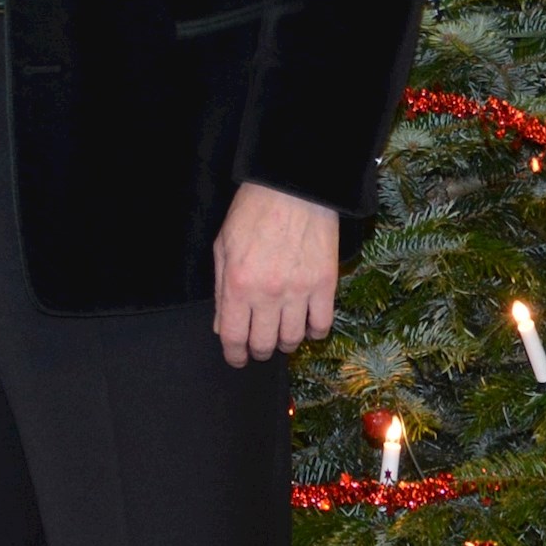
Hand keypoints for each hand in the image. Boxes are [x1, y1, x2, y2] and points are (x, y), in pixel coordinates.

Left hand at [213, 181, 339, 366]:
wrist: (293, 187)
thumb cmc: (253, 211)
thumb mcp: (223, 246)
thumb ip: (220, 289)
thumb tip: (221, 325)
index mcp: (237, 285)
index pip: (233, 336)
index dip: (234, 354)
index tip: (237, 358)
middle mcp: (267, 294)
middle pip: (264, 344)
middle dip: (259, 350)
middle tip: (259, 346)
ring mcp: (299, 291)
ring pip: (293, 339)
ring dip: (285, 342)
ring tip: (283, 335)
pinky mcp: (325, 285)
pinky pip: (322, 324)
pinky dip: (315, 331)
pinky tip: (308, 325)